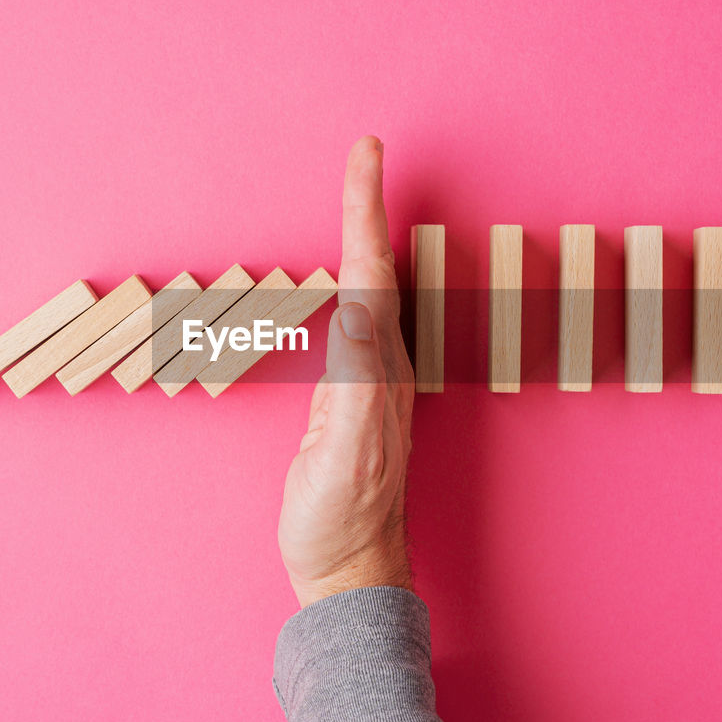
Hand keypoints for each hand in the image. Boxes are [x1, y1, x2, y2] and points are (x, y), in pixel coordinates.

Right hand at [278, 136, 415, 607]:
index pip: (372, 276)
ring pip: (367, 291)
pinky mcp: (349, 396)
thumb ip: (353, 396)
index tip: (367, 155)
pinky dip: (346, 280)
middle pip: (376, 270)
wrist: (348, 568)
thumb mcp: (343, 464)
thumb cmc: (341, 522)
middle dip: (367, 208)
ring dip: (360, 236)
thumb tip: (357, 321)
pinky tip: (344, 277)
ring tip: (356, 192)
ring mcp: (367, 381)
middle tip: (365, 153)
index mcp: (377, 373)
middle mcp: (380, 368)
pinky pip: (352, 320)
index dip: (365, 213)